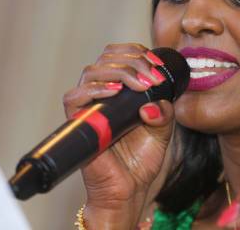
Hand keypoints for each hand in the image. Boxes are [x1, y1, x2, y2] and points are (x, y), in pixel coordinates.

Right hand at [62, 43, 175, 228]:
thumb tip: (153, 102)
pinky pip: (74, 97)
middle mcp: (101, 94)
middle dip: (133, 60)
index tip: (156, 65)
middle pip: (106, 58)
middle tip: (152, 76)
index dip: (137, 52)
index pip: (119, 55)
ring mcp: (89, 107)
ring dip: (120, 71)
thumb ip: (165, 110)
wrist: (129, 188)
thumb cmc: (140, 159)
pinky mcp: (78, 122)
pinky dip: (95, 89)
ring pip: (91, 71)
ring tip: (141, 84)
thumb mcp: (164, 128)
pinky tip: (116, 93)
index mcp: (119, 89)